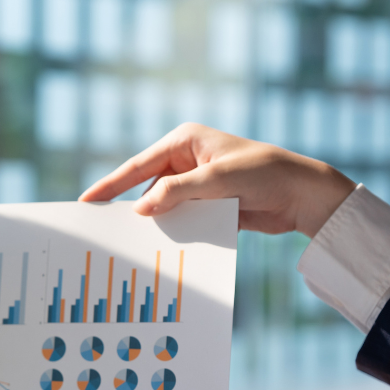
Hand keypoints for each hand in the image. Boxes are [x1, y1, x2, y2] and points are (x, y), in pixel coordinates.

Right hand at [79, 123, 355, 237]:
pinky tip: (164, 247)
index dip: (111, 184)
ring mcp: (197, 184)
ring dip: (157, 223)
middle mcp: (187, 160)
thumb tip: (141, 209)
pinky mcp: (209, 204)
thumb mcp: (217, 180)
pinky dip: (175, 231)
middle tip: (105, 229)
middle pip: (147, 187)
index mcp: (184, 142)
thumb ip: (177, 193)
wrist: (302, 195)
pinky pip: (183, 219)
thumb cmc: (263, 174)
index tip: (86, 201)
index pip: (138, 165)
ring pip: (165, 207)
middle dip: (132, 207)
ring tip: (134, 243)